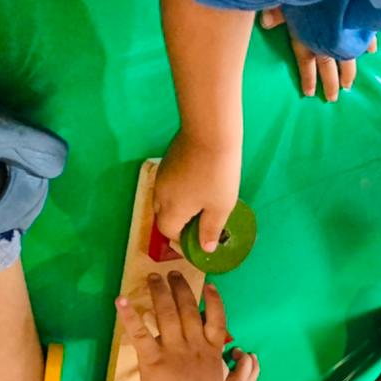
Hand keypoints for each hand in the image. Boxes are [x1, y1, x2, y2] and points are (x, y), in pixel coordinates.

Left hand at [117, 271, 226, 380]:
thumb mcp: (214, 379)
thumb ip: (210, 359)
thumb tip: (207, 345)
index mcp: (211, 352)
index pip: (216, 319)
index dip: (214, 300)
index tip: (209, 285)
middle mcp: (194, 345)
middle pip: (188, 309)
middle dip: (180, 287)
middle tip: (172, 272)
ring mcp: (173, 350)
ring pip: (166, 313)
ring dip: (159, 292)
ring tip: (153, 277)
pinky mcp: (152, 358)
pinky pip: (140, 333)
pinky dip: (129, 316)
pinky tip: (121, 300)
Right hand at [154, 129, 240, 250]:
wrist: (210, 133)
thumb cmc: (217, 175)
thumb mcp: (220, 208)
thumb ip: (210, 230)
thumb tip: (205, 248)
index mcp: (171, 209)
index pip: (168, 232)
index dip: (182, 240)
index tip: (199, 240)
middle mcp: (160, 193)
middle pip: (164, 216)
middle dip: (179, 223)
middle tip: (202, 223)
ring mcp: (162, 175)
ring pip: (166, 198)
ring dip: (180, 206)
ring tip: (202, 204)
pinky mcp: (168, 160)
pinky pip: (170, 184)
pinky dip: (180, 191)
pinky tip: (198, 184)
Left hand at [260, 7, 376, 102]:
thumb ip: (276, 11)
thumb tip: (265, 22)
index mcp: (307, 38)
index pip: (307, 63)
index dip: (308, 78)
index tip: (310, 93)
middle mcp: (326, 40)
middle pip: (328, 66)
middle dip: (330, 84)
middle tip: (333, 98)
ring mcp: (344, 33)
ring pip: (347, 58)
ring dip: (348, 72)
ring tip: (349, 85)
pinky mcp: (357, 21)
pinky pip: (364, 36)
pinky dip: (367, 43)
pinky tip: (371, 51)